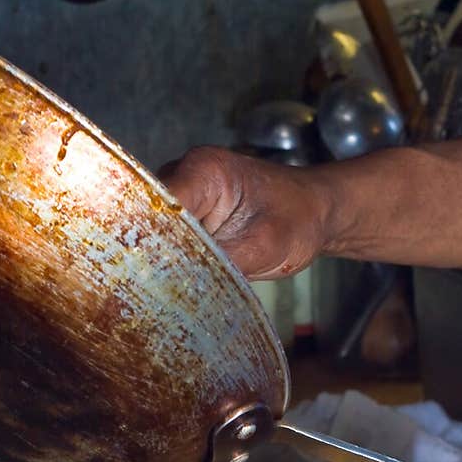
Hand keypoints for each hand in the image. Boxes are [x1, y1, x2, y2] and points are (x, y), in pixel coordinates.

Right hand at [158, 147, 327, 278]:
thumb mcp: (266, 246)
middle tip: (155, 291)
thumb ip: (223, 261)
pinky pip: (166, 242)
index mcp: (204, 170)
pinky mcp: (186, 218)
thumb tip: (184, 283)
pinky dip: (169, 264)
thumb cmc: (299, 218)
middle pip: (147, 218)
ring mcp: (182, 198)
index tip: (153, 274)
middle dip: (150, 255)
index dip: (151, 242)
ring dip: (158, 262)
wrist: (314, 214)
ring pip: (152, 233)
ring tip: (167, 289)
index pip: (159, 205)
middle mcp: (185, 177)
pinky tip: (176, 284)